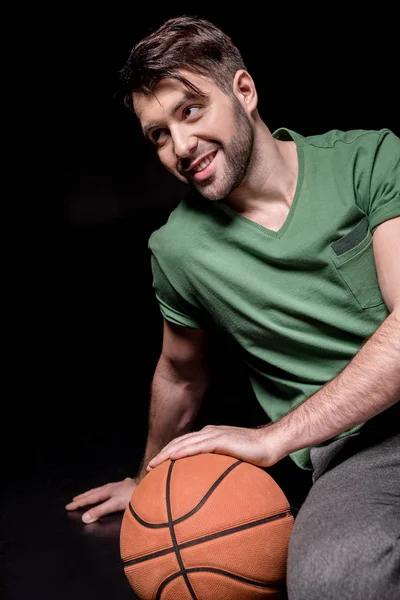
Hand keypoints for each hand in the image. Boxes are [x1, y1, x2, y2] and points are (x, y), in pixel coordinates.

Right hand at [65, 477, 137, 523]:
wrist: (148, 488)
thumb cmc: (131, 497)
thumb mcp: (114, 505)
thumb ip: (100, 511)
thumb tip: (84, 518)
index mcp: (106, 491)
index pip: (89, 498)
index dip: (79, 503)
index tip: (68, 506)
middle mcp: (111, 486)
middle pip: (94, 492)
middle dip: (83, 497)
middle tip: (73, 500)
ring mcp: (120, 485)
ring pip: (102, 490)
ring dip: (93, 493)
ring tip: (88, 495)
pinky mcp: (127, 486)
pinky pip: (112, 488)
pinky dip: (106, 490)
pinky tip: (111, 489)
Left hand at [147, 424, 278, 470]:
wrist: (270, 444)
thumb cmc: (255, 455)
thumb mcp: (233, 462)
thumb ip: (221, 467)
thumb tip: (212, 487)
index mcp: (210, 436)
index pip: (185, 443)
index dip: (170, 452)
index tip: (158, 465)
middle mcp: (209, 432)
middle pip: (180, 441)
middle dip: (163, 453)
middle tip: (149, 467)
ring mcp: (214, 434)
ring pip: (184, 442)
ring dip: (167, 452)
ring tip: (154, 463)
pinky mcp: (220, 439)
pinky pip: (197, 446)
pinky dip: (183, 451)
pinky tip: (172, 458)